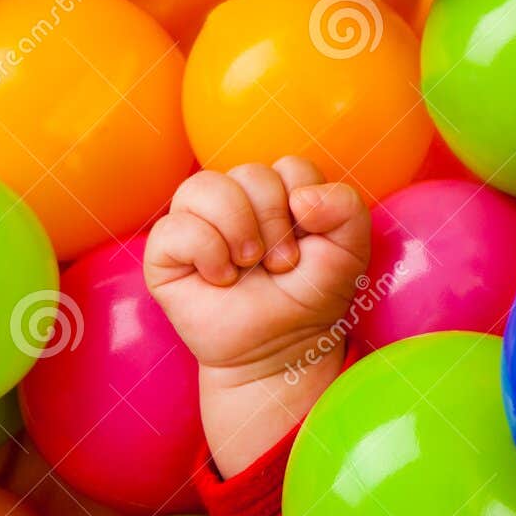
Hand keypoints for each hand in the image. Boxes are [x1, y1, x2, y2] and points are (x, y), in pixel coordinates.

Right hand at [146, 158, 369, 475]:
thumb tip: (302, 197)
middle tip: (282, 264)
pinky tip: (221, 278)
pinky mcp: (166, 252)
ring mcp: (198, 222)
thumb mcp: (349, 253)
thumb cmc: (311, 297)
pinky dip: (206, 253)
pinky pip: (175, 228)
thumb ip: (346, 209)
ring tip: (249, 265)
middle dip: (274, 222)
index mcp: (280, 193)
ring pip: (204, 186)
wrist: (281, 349)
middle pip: (250, 173)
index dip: (305, 205)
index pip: (291, 167)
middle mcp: (237, 200)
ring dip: (238, 230)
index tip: (309, 245)